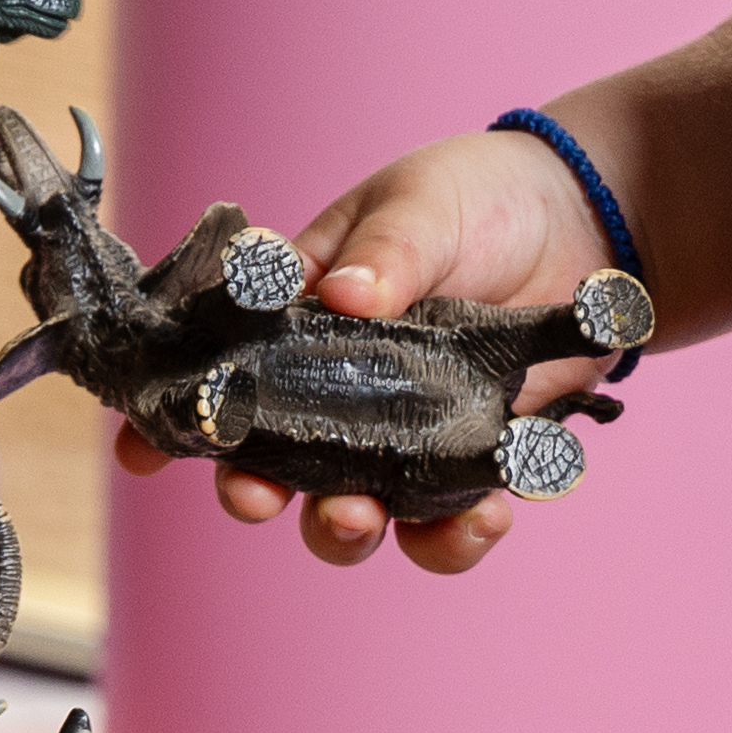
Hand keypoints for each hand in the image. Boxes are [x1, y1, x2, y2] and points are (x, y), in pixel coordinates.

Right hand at [118, 122, 621, 576]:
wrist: (590, 226)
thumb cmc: (482, 198)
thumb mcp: (422, 203)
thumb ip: (387, 251)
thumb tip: (345, 293)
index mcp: (301, 320)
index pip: (221, 369)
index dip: (176, 417)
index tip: (141, 451)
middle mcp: (339, 390)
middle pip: (275, 462)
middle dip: (256, 490)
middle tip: (258, 495)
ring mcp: (403, 433)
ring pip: (351, 509)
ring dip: (344, 527)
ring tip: (364, 517)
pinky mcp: (471, 462)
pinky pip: (447, 521)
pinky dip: (456, 535)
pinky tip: (483, 515)